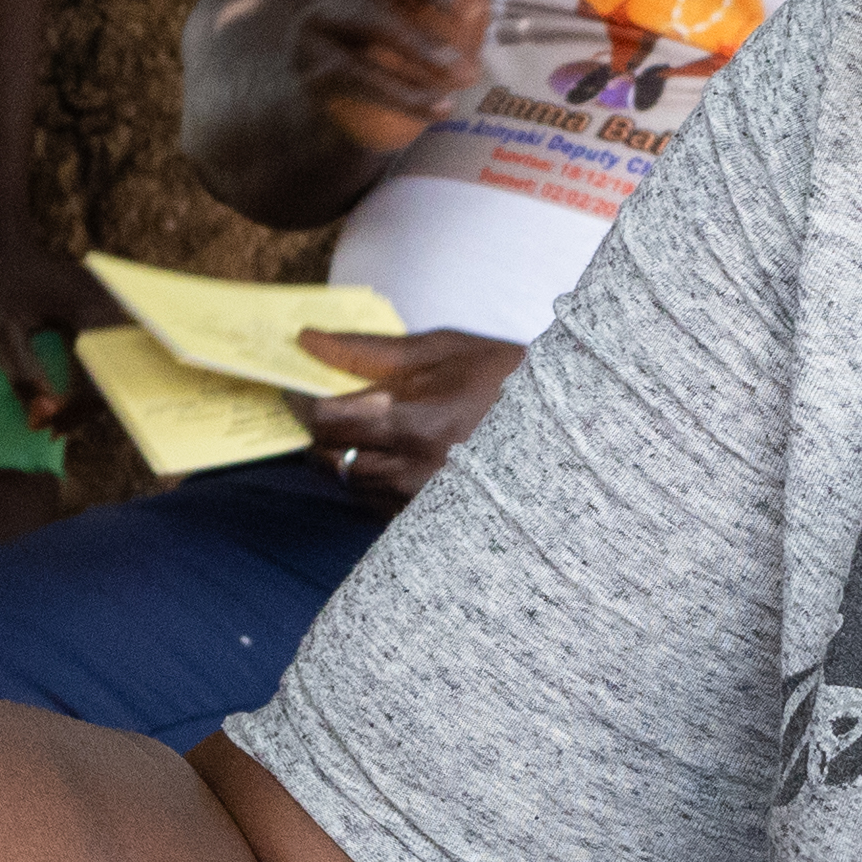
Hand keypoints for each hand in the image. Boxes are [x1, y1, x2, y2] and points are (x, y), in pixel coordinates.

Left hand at [0, 218, 115, 433]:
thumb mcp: (0, 336)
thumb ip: (24, 378)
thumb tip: (42, 420)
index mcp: (88, 309)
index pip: (98, 376)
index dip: (74, 412)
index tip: (46, 429)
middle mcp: (107, 305)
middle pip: (115, 373)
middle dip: (88, 408)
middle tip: (53, 428)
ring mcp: (108, 303)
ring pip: (115, 364)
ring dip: (90, 394)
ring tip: (58, 416)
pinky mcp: (101, 306)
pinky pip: (107, 351)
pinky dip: (91, 377)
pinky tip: (67, 394)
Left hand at [288, 323, 518, 502]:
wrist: (564, 428)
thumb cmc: (507, 380)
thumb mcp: (442, 348)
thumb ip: (369, 349)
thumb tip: (309, 340)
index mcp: (417, 420)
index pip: (325, 418)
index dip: (300, 400)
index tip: (296, 385)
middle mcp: (416, 470)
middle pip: (328, 456)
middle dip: (318, 430)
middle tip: (329, 405)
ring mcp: (422, 502)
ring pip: (347, 483)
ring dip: (344, 455)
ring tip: (369, 428)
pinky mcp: (428, 521)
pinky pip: (373, 504)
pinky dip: (370, 479)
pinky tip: (394, 455)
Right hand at [299, 0, 486, 132]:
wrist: (364, 110)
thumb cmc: (413, 34)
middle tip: (469, 10)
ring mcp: (314, 15)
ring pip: (369, 19)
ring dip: (422, 46)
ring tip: (465, 74)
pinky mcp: (310, 63)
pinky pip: (357, 73)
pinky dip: (403, 93)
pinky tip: (440, 106)